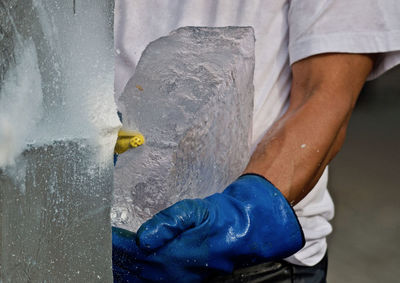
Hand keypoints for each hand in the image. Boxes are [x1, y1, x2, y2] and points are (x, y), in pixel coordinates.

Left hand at [112, 174, 303, 281]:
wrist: (241, 232)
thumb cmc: (219, 218)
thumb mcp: (196, 211)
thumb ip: (168, 223)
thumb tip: (143, 238)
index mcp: (173, 254)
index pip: (134, 250)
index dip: (115, 243)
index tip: (100, 234)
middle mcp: (171, 272)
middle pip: (132, 267)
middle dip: (113, 257)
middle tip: (94, 246)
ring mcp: (175, 280)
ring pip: (138, 278)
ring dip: (119, 269)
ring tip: (103, 259)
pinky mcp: (179, 281)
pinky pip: (148, 281)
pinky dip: (132, 276)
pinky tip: (124, 271)